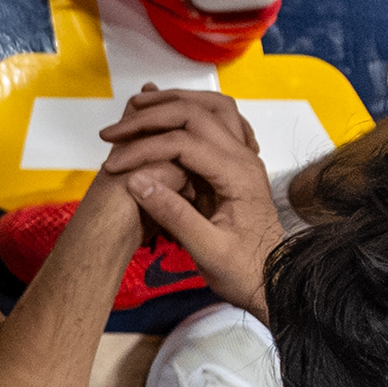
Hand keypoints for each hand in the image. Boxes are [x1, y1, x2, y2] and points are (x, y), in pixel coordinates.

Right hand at [96, 83, 281, 317]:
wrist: (275, 283)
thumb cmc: (244, 272)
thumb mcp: (208, 251)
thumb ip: (174, 215)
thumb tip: (135, 180)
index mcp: (238, 176)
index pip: (183, 142)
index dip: (143, 149)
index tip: (113, 167)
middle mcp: (244, 159)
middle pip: (195, 114)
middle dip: (150, 117)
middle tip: (114, 132)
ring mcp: (244, 158)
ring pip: (210, 108)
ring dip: (173, 103)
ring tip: (138, 110)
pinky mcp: (237, 164)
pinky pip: (217, 123)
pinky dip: (190, 113)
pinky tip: (170, 121)